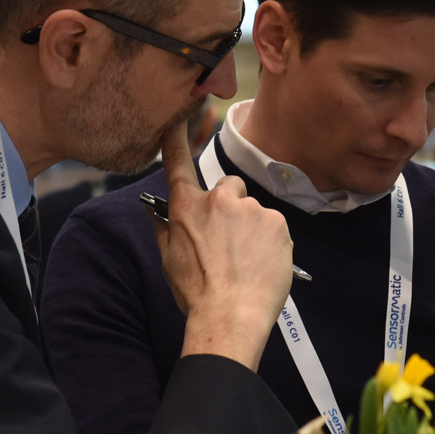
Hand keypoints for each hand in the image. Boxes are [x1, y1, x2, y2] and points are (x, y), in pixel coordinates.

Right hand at [157, 116, 293, 366]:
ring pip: (254, 212)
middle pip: (230, 187)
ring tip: (246, 262)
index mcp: (188, 207)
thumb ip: (163, 229)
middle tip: (229, 240)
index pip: (178, 163)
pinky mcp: (277, 223)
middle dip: (231, 205)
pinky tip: (262, 265)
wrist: (230, 317)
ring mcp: (251, 209)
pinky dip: (270, 242)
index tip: (177, 116)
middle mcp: (220, 199)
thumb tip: (156, 212)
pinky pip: (274, 227)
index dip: (176, 136)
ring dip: (252, 229)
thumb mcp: (168, 261)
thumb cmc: (196, 293)